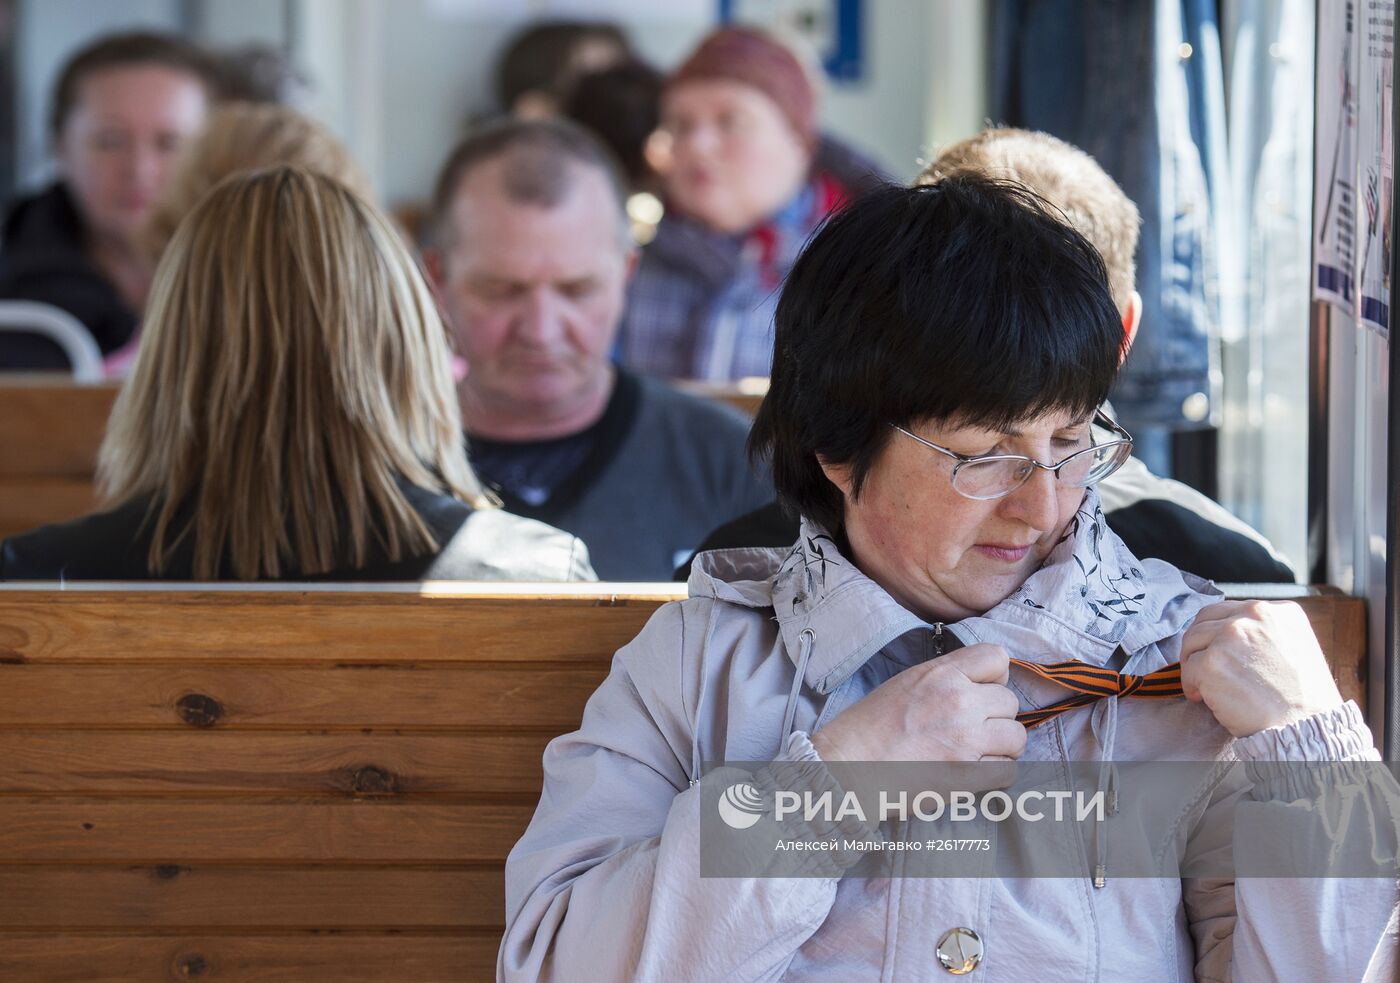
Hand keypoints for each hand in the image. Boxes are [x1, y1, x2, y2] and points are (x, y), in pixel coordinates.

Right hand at [811, 643, 1026, 762]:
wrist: (847, 767)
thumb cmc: (866, 728)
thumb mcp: (904, 684)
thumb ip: (943, 680)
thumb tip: (976, 687)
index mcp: (941, 673)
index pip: (997, 657)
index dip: (993, 677)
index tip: (980, 691)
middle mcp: (959, 701)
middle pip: (1010, 701)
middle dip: (995, 717)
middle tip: (971, 730)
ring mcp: (967, 739)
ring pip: (1017, 737)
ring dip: (1001, 747)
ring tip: (975, 753)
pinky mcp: (968, 775)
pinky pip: (1009, 772)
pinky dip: (995, 776)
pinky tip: (974, 774)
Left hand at [1179, 600, 1342, 737]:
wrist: (1303, 728)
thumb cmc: (1301, 699)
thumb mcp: (1296, 649)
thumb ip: (1266, 634)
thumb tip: (1230, 634)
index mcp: (1277, 611)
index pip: (1230, 611)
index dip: (1218, 634)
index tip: (1218, 653)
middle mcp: (1254, 615)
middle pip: (1205, 620)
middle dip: (1199, 645)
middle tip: (1201, 667)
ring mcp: (1231, 636)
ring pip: (1192, 640)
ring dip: (1192, 663)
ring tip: (1203, 684)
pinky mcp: (1213, 661)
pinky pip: (1188, 668)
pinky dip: (1190, 684)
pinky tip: (1203, 698)